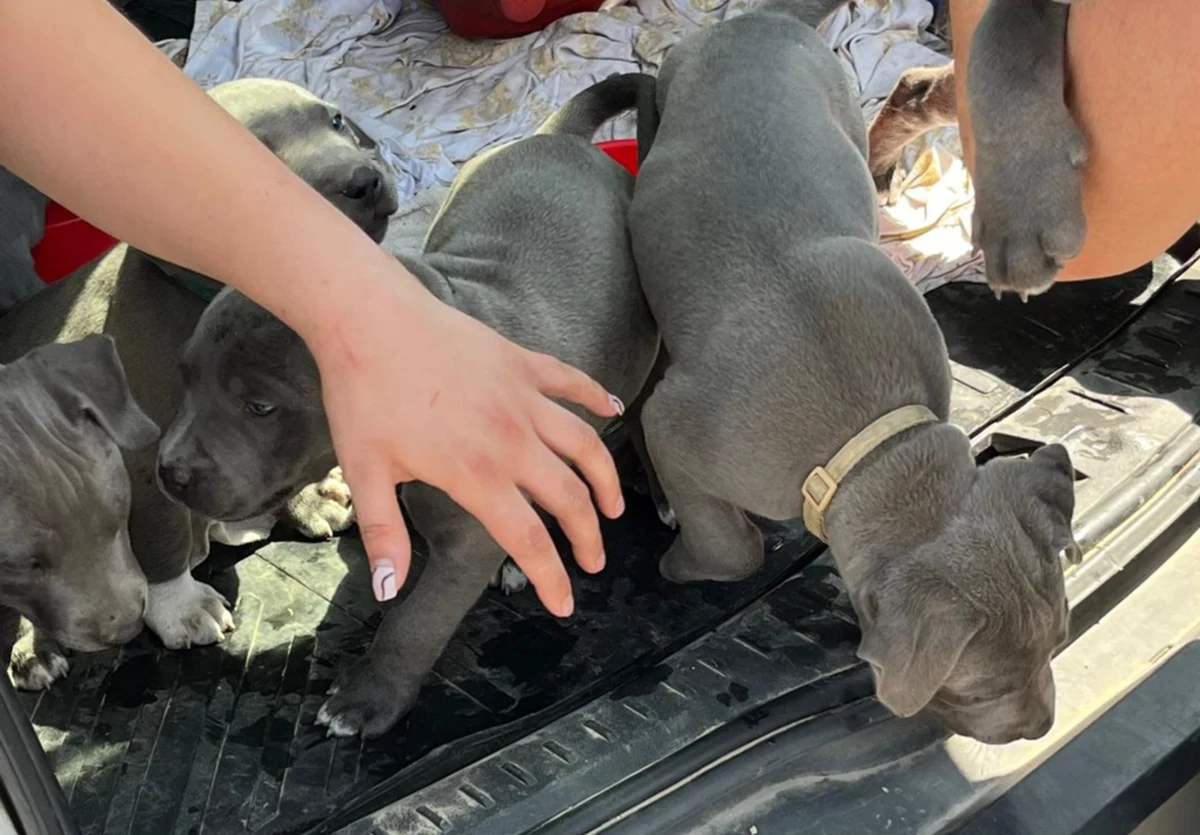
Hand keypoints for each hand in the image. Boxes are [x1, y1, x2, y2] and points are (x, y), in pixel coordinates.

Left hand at [311, 271, 624, 617]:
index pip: (529, 539)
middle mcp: (513, 440)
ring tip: (612, 507)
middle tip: (593, 561)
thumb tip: (389, 592)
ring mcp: (523, 398)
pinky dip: (597, 397)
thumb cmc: (362, 396)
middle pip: (570, 498)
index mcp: (476, 474)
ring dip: (605, 480)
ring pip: (585, 444)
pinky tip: (613, 409)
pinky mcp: (522, 362)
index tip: (564, 605)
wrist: (368, 319)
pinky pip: (571, 382)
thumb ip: (384, 534)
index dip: (552, 577)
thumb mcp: (363, 472)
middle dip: (588, 538)